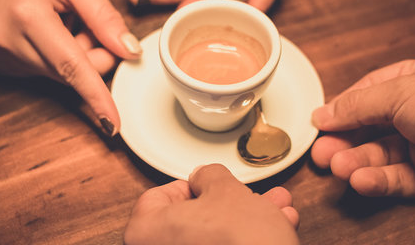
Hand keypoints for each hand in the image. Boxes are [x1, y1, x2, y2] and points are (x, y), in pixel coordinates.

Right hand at [0, 0, 141, 134]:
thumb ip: (104, 17)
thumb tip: (130, 53)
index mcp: (28, 16)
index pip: (71, 67)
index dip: (96, 96)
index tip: (113, 125)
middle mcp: (7, 43)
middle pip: (69, 74)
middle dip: (93, 56)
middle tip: (89, 25)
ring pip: (57, 75)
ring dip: (73, 56)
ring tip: (61, 22)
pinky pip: (40, 71)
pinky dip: (54, 57)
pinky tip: (44, 31)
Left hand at [124, 164, 299, 244]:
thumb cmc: (238, 243)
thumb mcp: (225, 190)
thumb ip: (209, 176)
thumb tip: (205, 176)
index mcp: (144, 232)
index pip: (158, 197)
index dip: (190, 185)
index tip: (208, 183)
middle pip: (191, 219)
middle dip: (228, 204)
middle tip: (246, 195)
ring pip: (212, 237)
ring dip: (244, 221)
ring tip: (269, 211)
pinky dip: (244, 241)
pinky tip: (269, 232)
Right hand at [311, 55, 414, 207]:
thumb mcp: (399, 92)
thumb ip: (357, 105)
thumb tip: (324, 113)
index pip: (370, 92)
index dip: (344, 107)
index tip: (320, 121)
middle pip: (370, 126)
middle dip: (344, 139)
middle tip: (322, 152)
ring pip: (380, 155)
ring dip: (355, 161)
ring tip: (337, 167)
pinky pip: (396, 178)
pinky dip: (376, 179)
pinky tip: (360, 179)